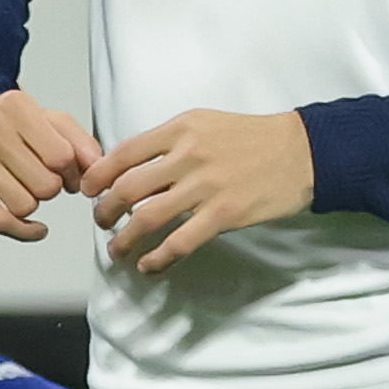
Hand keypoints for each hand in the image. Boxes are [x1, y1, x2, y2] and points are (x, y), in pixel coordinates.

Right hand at [0, 88, 95, 240]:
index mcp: (16, 107)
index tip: (70, 175)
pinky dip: (23, 230)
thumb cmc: (7, 122)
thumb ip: (79, 141)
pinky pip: (0, 221)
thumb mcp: (48, 118)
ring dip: (33, 202)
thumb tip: (97, 167)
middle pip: (45, 185)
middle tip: (45, 178)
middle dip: (53, 187)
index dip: (74, 173)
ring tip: (26, 186)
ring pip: (24, 205)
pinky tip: (34, 226)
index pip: (62, 157)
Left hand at [88, 106, 319, 274]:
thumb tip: (131, 167)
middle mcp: (188, 156)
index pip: (123, 153)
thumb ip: (170, 141)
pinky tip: (148, 265)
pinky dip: (157, 258)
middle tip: (101, 222)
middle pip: (127, 188)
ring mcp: (206, 186)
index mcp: (181, 129)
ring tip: (117, 250)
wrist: (301, 152)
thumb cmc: (252, 137)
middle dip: (104, 210)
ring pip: (146, 219)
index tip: (87, 191)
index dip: (97, 175)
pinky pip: (179, 242)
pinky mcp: (224, 214)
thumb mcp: (205, 123)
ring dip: (124, 239)